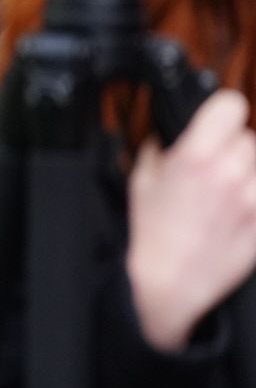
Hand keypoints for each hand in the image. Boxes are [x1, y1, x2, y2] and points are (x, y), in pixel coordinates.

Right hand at [125, 90, 255, 351]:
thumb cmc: (153, 234)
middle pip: (250, 137)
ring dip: (248, 172)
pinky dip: (251, 195)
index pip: (232, 106)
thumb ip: (162, 149)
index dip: (222, 112)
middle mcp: (231, 173)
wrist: (169, 281)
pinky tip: (237, 211)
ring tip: (230, 191)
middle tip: (216, 166)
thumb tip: (175, 133)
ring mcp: (254, 199)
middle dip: (234, 148)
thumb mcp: (143, 180)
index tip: (217, 122)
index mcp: (196, 157)